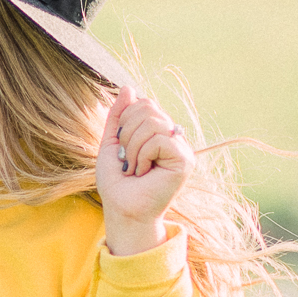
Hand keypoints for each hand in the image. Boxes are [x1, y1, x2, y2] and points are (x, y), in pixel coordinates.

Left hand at [95, 85, 193, 255]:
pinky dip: (143, 156)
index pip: (144, 103)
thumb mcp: (111, 142)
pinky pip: (159, 140)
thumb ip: (119, 115)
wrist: (122, 209)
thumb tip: (128, 87)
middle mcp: (173, 137)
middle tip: (128, 160)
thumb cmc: (116, 181)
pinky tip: (144, 173)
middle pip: (148, 108)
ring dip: (133, 148)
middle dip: (127, 134)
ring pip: (153, 124)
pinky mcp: (185, 160)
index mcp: (158, 131)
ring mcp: (181, 148)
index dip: (125, 121)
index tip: (122, 148)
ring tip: (135, 168)